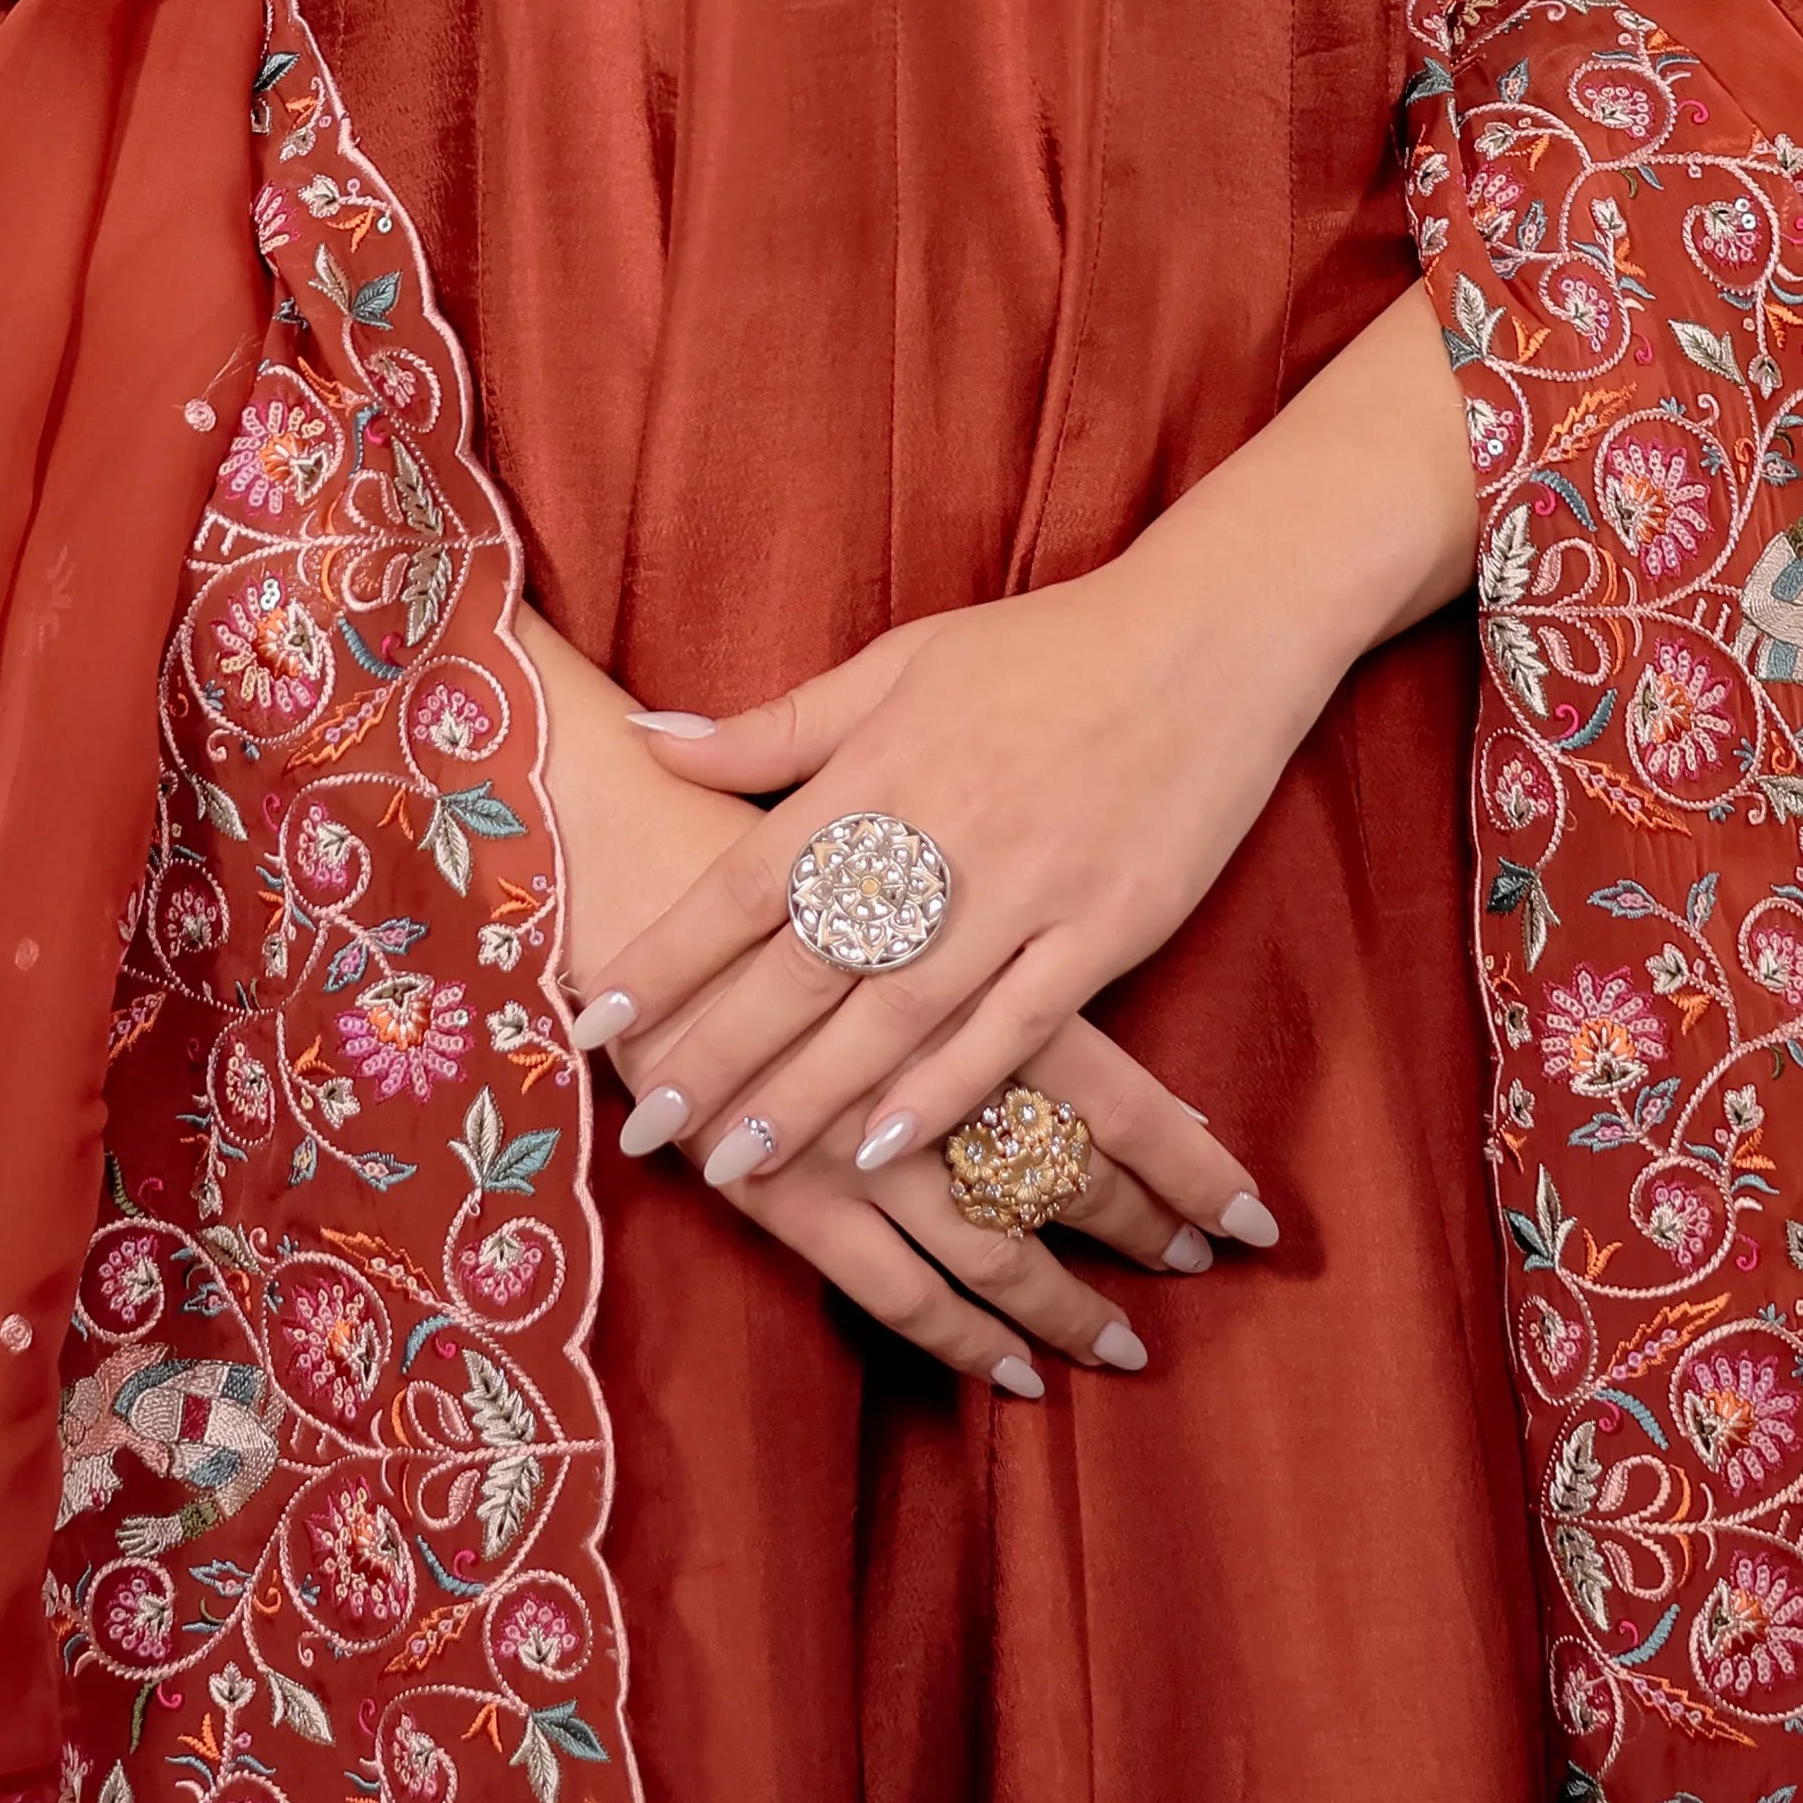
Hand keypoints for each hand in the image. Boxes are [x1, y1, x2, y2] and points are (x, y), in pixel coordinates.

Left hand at [518, 601, 1241, 1390]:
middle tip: (644, 1125)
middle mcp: (942, 828)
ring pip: (898, 1011)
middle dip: (719, 1050)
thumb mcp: (901, 663)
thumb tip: (655, 742)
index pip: (750, 873)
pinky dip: (944, 1089)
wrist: (1205, 639)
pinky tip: (883, 1145)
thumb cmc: (1041, 651)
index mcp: (881, 762)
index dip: (671, 948)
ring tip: (738, 1163)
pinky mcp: (1106, 926)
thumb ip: (780, 725)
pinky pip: (1013, 1027)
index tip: (597, 1013)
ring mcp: (1026, 884)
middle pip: (808, 960)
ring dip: (811, 1095)